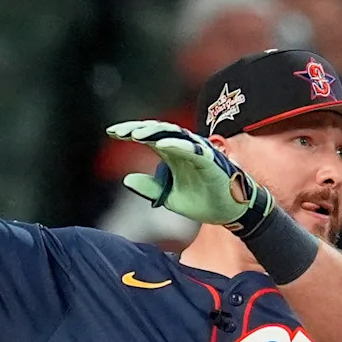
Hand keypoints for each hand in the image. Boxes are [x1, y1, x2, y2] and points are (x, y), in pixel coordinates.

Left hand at [105, 120, 276, 236]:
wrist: (229, 212)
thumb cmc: (203, 201)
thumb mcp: (169, 197)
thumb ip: (149, 188)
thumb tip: (126, 180)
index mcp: (172, 154)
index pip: (149, 138)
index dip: (130, 132)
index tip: (112, 132)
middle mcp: (184, 149)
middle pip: (158, 131)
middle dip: (137, 129)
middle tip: (119, 131)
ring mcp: (198, 153)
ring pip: (175, 135)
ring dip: (155, 133)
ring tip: (136, 134)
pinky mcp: (211, 161)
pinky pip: (194, 150)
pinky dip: (179, 145)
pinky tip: (163, 144)